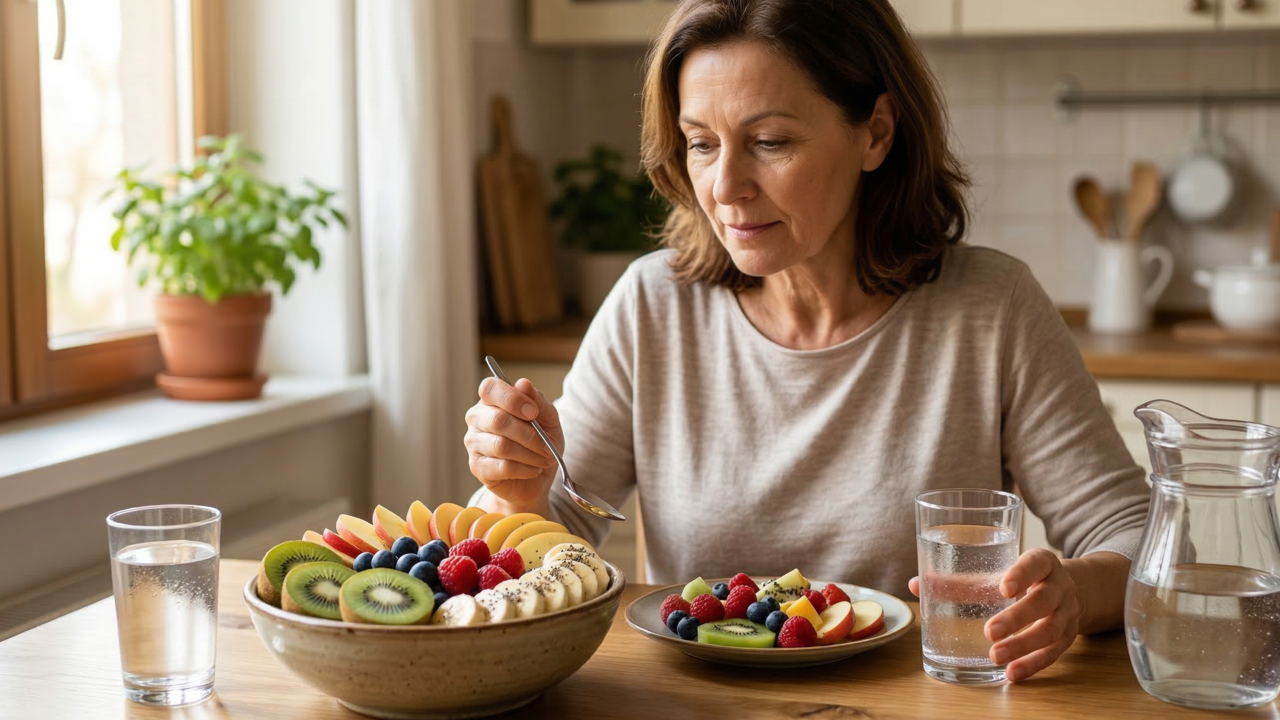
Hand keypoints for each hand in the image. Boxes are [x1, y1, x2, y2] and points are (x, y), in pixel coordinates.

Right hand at [464, 377, 559, 512]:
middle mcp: (477, 418)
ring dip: (530, 454)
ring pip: (501, 446)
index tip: (533, 413)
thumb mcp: (548, 418)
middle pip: (498, 420)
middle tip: (548, 446)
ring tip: (545, 459)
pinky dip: (525, 469)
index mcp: (492, 400)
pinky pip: (502, 467)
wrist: (535, 479)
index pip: (490, 388)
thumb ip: (537, 400)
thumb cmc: (539, 442)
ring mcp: (473, 443)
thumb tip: (523, 384)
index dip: (512, 399)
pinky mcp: (477, 467)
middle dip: (530, 435)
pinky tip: (534, 469)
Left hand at [908, 548, 1080, 681]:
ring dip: (1023, 646)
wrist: (1071, 589)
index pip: (1036, 563)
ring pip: (1050, 631)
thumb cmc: (1025, 578)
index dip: (1022, 574)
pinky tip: (1012, 673)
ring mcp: (1068, 613)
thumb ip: (962, 580)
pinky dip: (1033, 665)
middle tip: (990, 632)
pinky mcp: (1069, 637)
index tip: (1004, 588)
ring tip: (995, 656)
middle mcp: (1061, 586)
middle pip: (1043, 601)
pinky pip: (1053, 653)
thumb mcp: (1001, 571)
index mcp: (1043, 562)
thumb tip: (915, 585)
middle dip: (1017, 617)